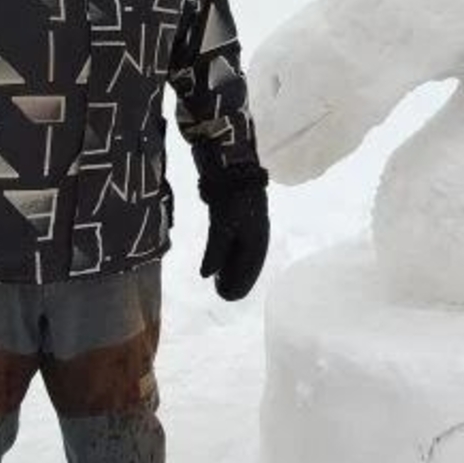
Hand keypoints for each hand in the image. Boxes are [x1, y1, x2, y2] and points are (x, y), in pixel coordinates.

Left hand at [198, 169, 269, 301]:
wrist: (234, 165)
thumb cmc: (232, 197)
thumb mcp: (222, 226)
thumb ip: (215, 252)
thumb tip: (206, 275)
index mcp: (257, 240)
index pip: (249, 270)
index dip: (239, 285)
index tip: (226, 297)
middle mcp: (256, 236)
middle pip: (247, 264)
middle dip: (235, 279)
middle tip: (220, 292)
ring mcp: (248, 226)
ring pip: (241, 254)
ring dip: (231, 268)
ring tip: (219, 279)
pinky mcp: (238, 218)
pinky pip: (235, 244)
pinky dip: (228, 255)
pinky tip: (220, 258)